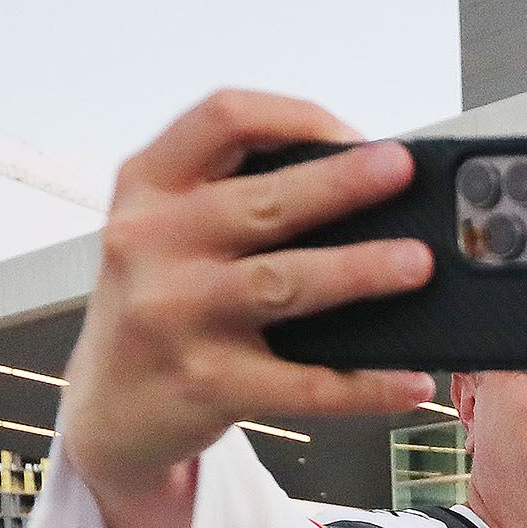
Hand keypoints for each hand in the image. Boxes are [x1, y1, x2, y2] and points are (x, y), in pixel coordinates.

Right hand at [59, 91, 436, 504]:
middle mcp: (152, 244)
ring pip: (282, 284)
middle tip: (401, 170)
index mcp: (148, 186)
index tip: (352, 132)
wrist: (108, 409)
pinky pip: (303, 384)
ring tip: (418, 263)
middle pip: (261, 203)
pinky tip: (412, 381)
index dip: (294, 117)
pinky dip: (365, 385)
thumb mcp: (168, 232)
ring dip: (358, 271)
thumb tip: (362, 186)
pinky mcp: (207, 386)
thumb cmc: (162, 303)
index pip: (221, 119)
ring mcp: (176, 317)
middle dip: (340, 183)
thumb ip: (235, 198)